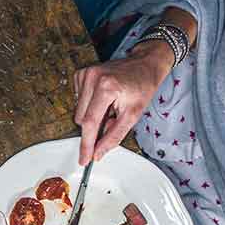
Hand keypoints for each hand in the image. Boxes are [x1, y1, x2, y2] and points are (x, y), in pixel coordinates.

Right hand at [70, 46, 173, 163]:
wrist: (144, 64)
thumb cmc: (142, 86)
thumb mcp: (133, 115)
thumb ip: (114, 136)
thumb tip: (98, 153)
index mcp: (106, 87)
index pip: (90, 123)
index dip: (86, 144)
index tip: (84, 159)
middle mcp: (92, 78)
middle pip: (82, 119)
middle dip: (95, 126)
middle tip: (112, 118)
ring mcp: (85, 74)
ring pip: (79, 112)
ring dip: (93, 115)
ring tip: (110, 105)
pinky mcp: (81, 74)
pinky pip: (79, 101)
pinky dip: (90, 104)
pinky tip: (104, 97)